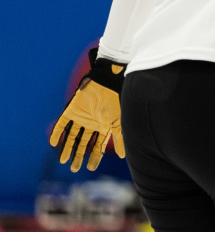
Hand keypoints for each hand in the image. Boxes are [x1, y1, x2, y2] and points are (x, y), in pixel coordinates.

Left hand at [49, 53, 125, 171]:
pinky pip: (62, 124)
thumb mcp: (119, 122)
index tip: (90, 168)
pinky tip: (53, 143)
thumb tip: (125, 157)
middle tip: (74, 169)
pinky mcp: (72, 111)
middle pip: (84, 143)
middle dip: (79, 156)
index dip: (94, 157)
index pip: (98, 145)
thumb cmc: (117, 101)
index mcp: (104, 126)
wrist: (108, 82)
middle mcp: (92, 124)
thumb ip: (120, 139)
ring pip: (73, 136)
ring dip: (67, 148)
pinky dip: (57, 133)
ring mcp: (81, 118)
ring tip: (63, 161)